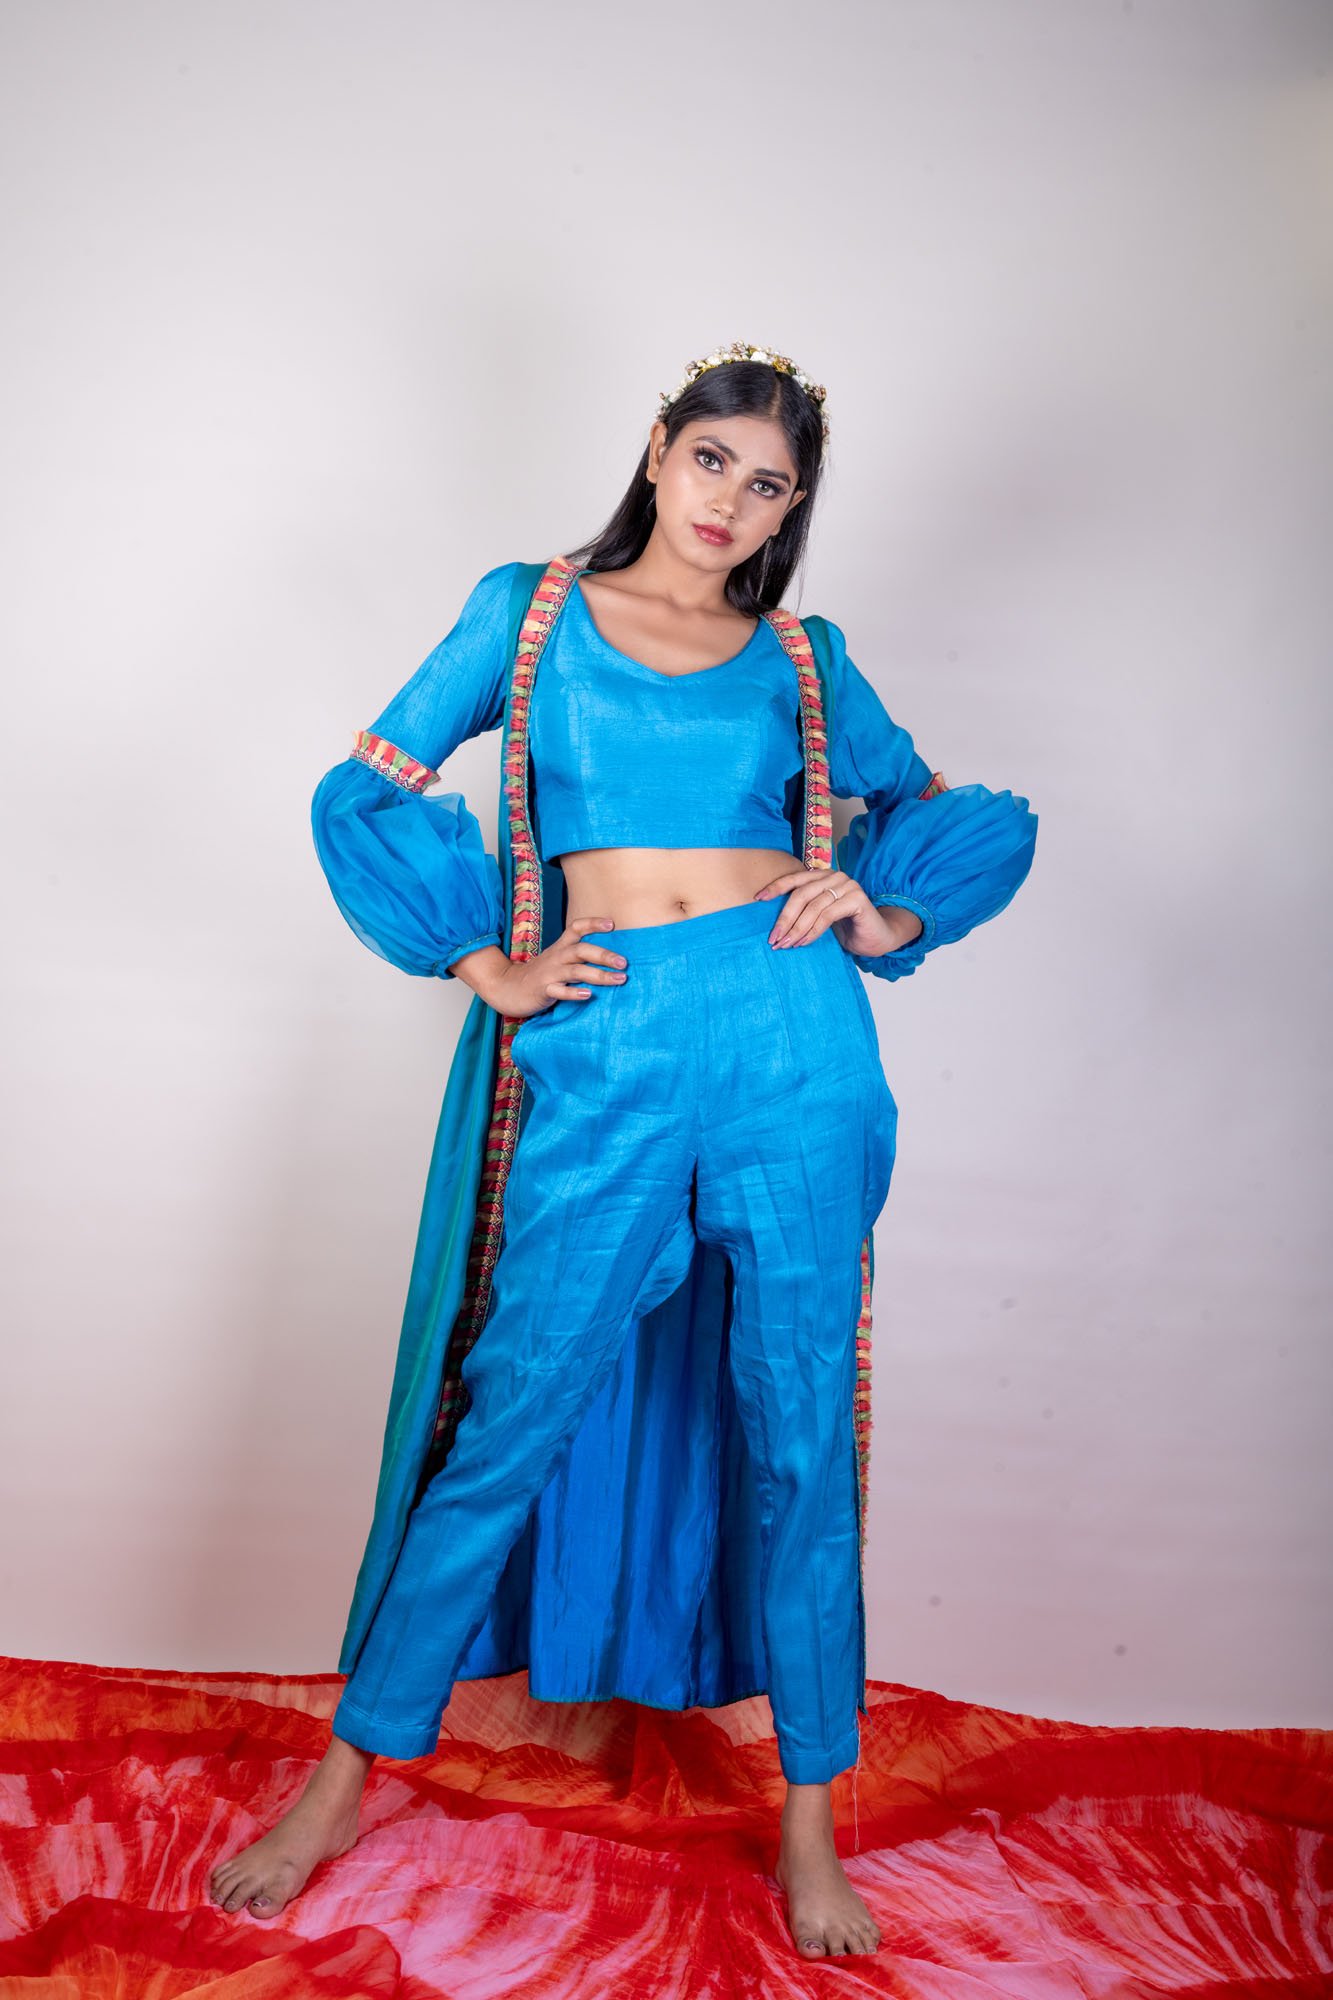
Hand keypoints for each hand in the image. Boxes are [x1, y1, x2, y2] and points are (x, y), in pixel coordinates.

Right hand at [489, 917, 628, 1018]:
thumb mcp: (558, 960)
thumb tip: (611, 958)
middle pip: (581, 950)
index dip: (593, 923)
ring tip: (619, 979)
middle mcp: (556, 957)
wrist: (507, 987)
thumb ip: (578, 957)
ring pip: (575, 971)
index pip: (576, 928)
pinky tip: (589, 995)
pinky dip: (573, 993)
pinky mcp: (542, 990)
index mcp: (561, 948)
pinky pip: (558, 991)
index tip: (612, 924)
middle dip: (604, 955)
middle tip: (624, 962)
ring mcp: (549, 974)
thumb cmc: (540, 975)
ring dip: (598, 974)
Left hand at [752, 867, 924, 956]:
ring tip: (786, 944)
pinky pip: (827, 915)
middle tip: (773, 938)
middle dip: (784, 918)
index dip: (775, 888)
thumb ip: (803, 910)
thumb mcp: (819, 917)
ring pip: (812, 906)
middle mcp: (835, 876)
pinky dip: (812, 931)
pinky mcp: (857, 899)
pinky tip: (803, 943)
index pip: (795, 879)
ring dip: (796, 928)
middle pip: (801, 894)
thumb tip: (773, 922)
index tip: (757, 899)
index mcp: (823, 876)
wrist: (876, 939)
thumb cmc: (846, 928)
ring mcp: (848, 885)